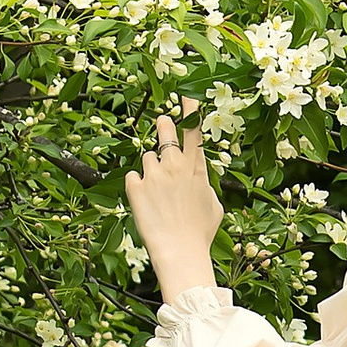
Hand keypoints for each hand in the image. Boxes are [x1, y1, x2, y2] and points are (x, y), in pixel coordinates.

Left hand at [125, 112, 222, 302]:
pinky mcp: (136, 186)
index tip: (186, 95)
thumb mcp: (213, 206)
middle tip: (162, 130)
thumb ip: (203, 185)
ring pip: (147, 156)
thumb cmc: (200, 233)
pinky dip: (137, 188)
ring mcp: (154, 173)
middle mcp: (175, 164)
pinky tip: (145, 205)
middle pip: (165, 129)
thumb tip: (198, 180)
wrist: (181, 252)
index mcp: (196, 168)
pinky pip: (133, 177)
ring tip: (156, 195)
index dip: (190, 110)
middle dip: (162, 126)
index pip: (193, 130)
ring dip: (150, 170)